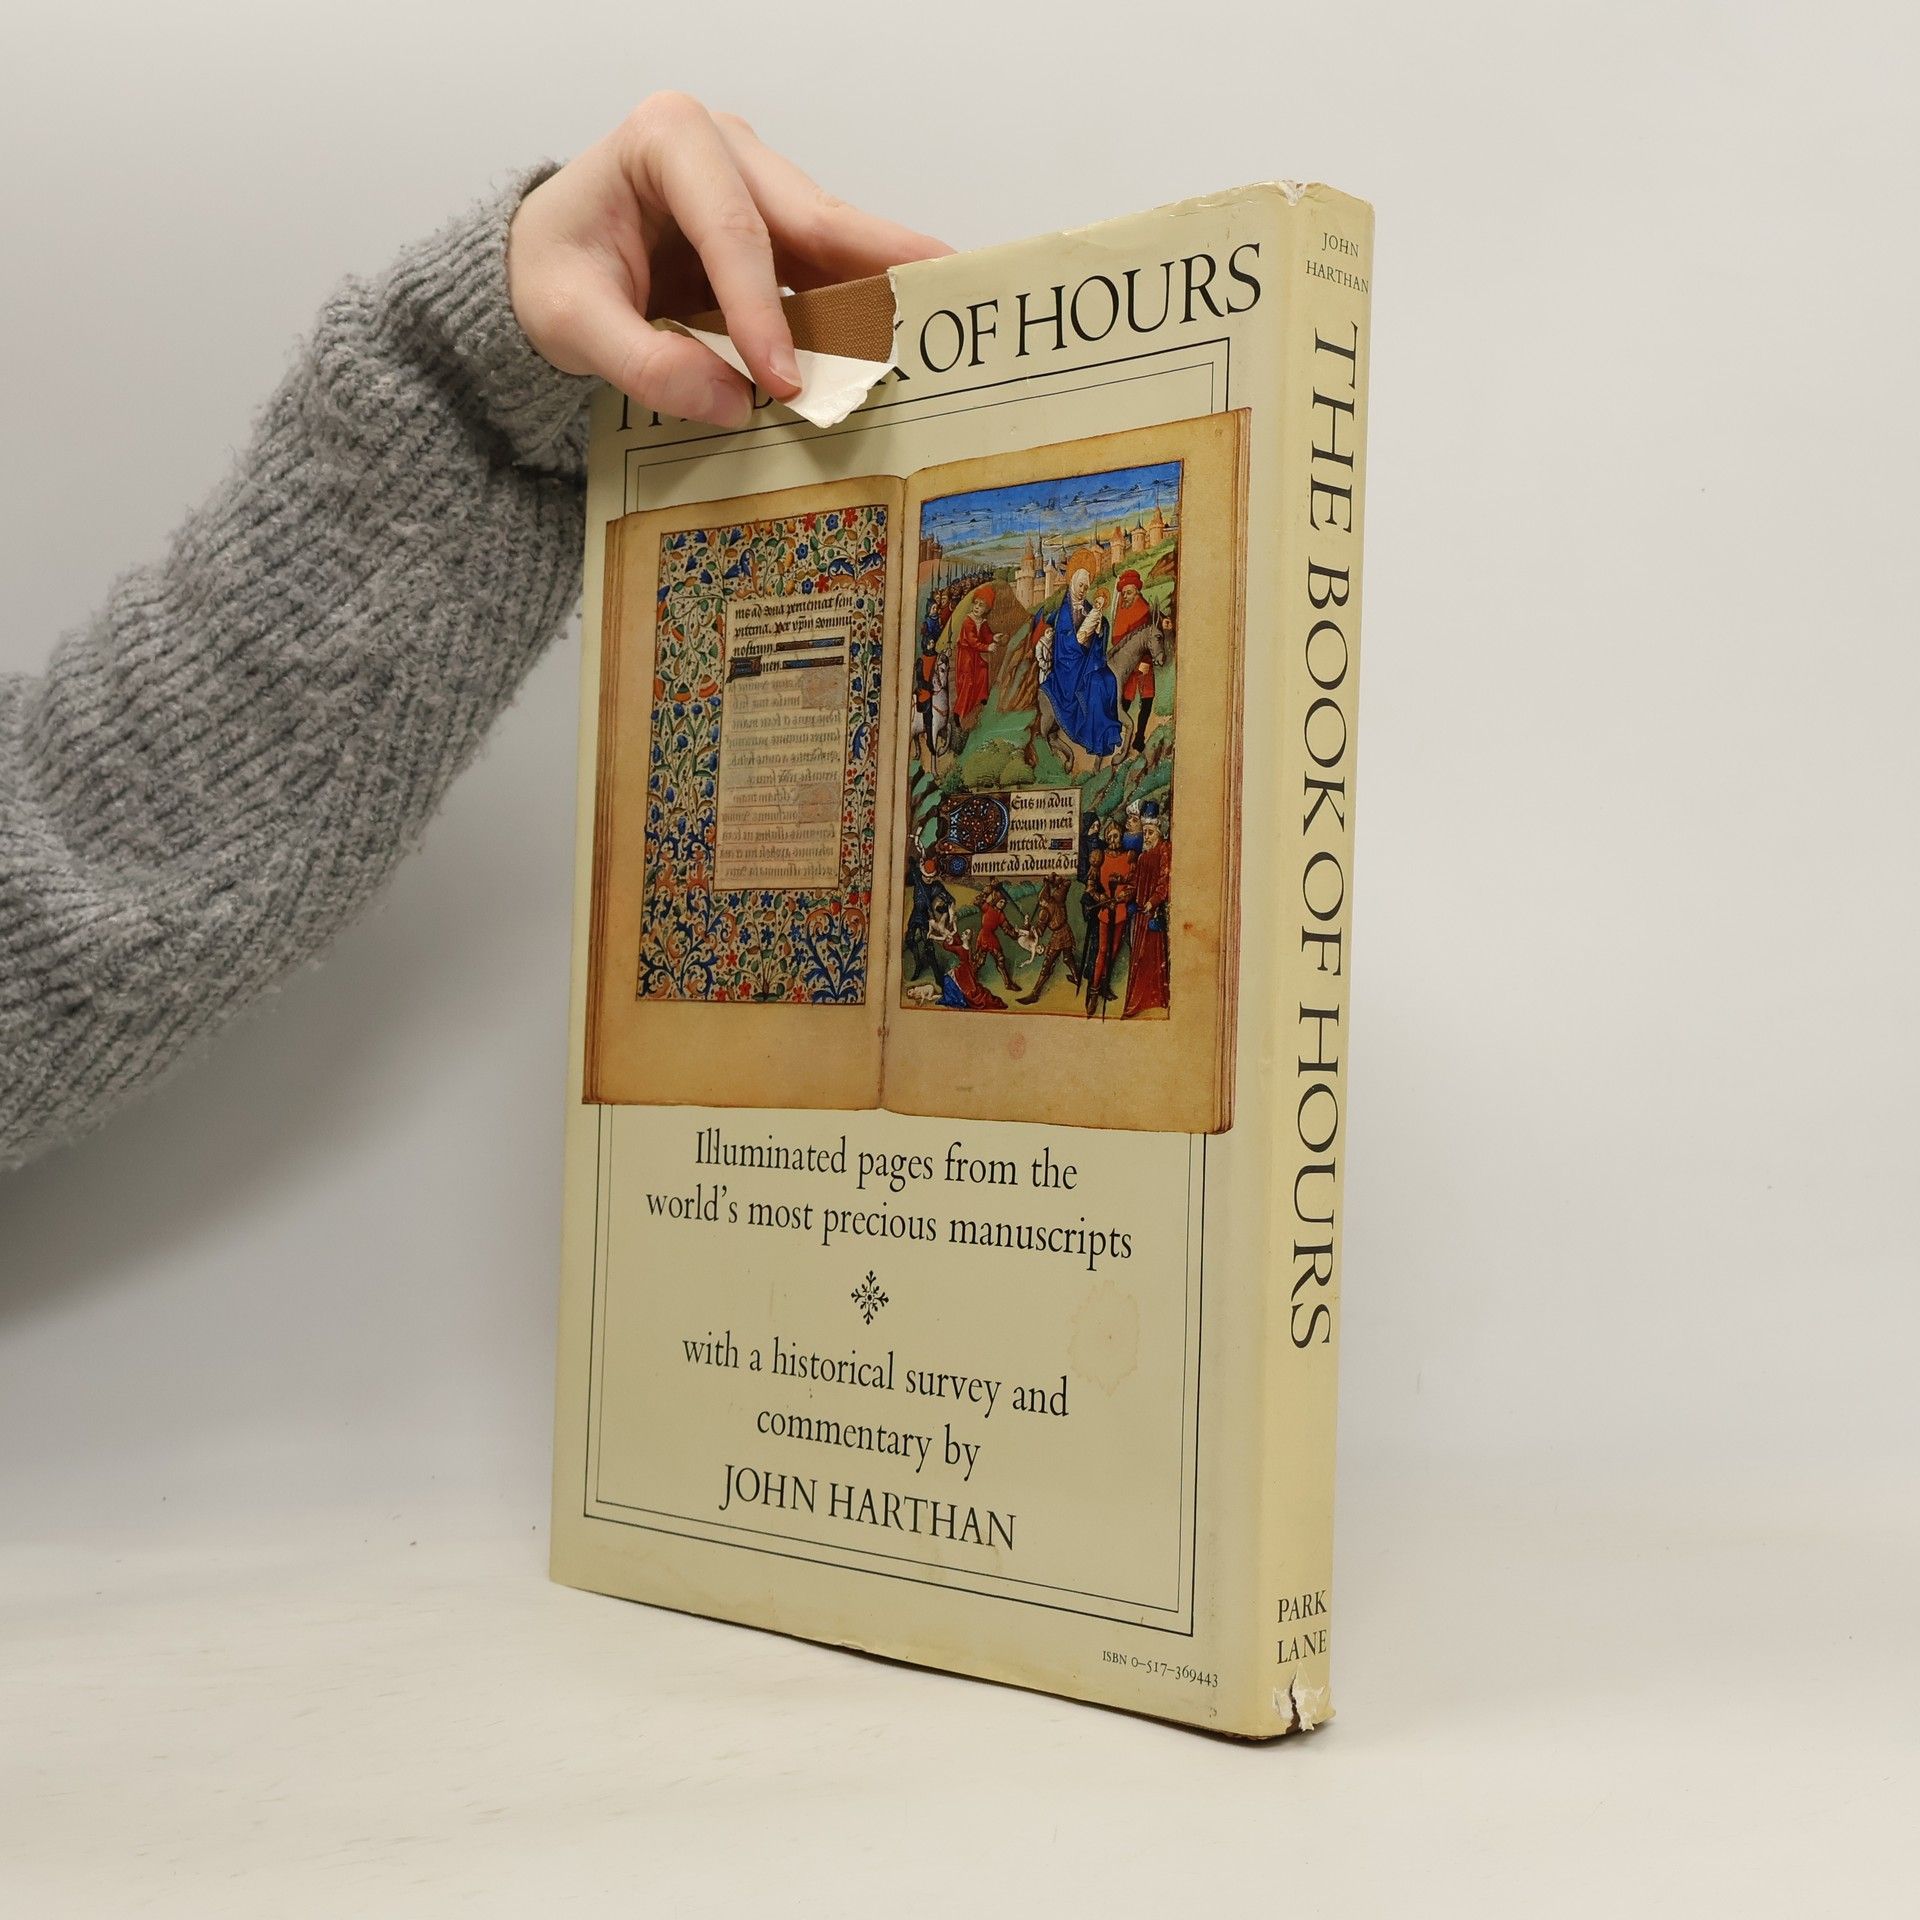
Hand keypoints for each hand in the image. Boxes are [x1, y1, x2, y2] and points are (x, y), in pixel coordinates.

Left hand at [509, 94, 949, 428]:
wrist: (551, 258)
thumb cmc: (555, 271)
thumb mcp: (570, 323)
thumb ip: (643, 364)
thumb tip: (730, 405)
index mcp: (667, 140)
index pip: (731, 229)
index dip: (763, 309)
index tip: (783, 383)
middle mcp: (726, 148)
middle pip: (810, 214)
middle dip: (875, 261)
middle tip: (942, 291)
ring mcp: (760, 186)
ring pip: (832, 238)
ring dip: (883, 285)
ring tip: (944, 317)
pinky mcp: (779, 229)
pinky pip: (828, 268)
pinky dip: (864, 303)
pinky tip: (907, 333)